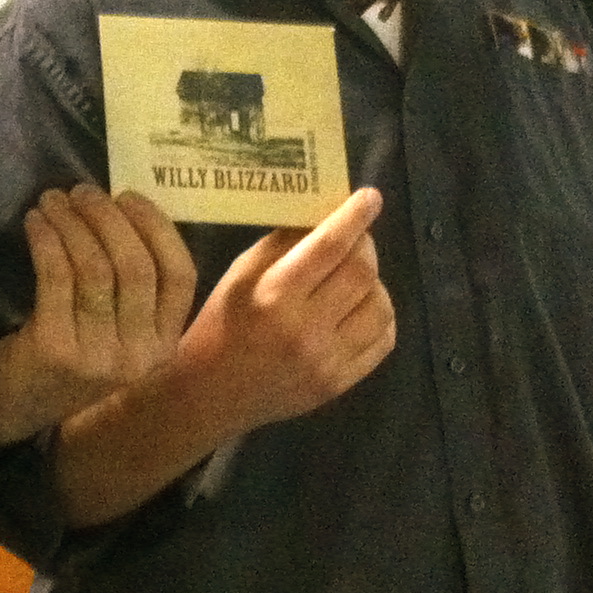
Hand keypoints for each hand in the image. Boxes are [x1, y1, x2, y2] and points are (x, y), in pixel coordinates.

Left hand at [0, 185, 196, 445]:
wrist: (14, 407)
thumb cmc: (72, 354)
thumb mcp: (117, 330)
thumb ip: (133, 287)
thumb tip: (123, 208)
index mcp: (164, 344)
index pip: (180, 275)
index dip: (157, 228)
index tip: (128, 196)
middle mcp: (140, 354)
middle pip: (135, 265)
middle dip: (107, 217)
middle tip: (80, 191)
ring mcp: (98, 356)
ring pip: (94, 267)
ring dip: (71, 223)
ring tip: (52, 201)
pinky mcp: (56, 348)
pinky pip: (56, 276)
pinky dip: (45, 240)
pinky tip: (34, 223)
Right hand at [168, 186, 394, 433]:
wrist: (209, 395)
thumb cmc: (219, 325)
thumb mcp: (239, 275)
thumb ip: (282, 245)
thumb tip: (324, 217)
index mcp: (274, 296)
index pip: (329, 247)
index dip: (354, 217)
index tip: (370, 198)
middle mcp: (306, 330)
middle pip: (362, 273)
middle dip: (366, 245)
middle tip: (357, 238)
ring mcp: (328, 362)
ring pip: (381, 307)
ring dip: (375, 282)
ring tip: (356, 277)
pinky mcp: (339, 384)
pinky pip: (383, 342)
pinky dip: (381, 317)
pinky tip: (362, 308)